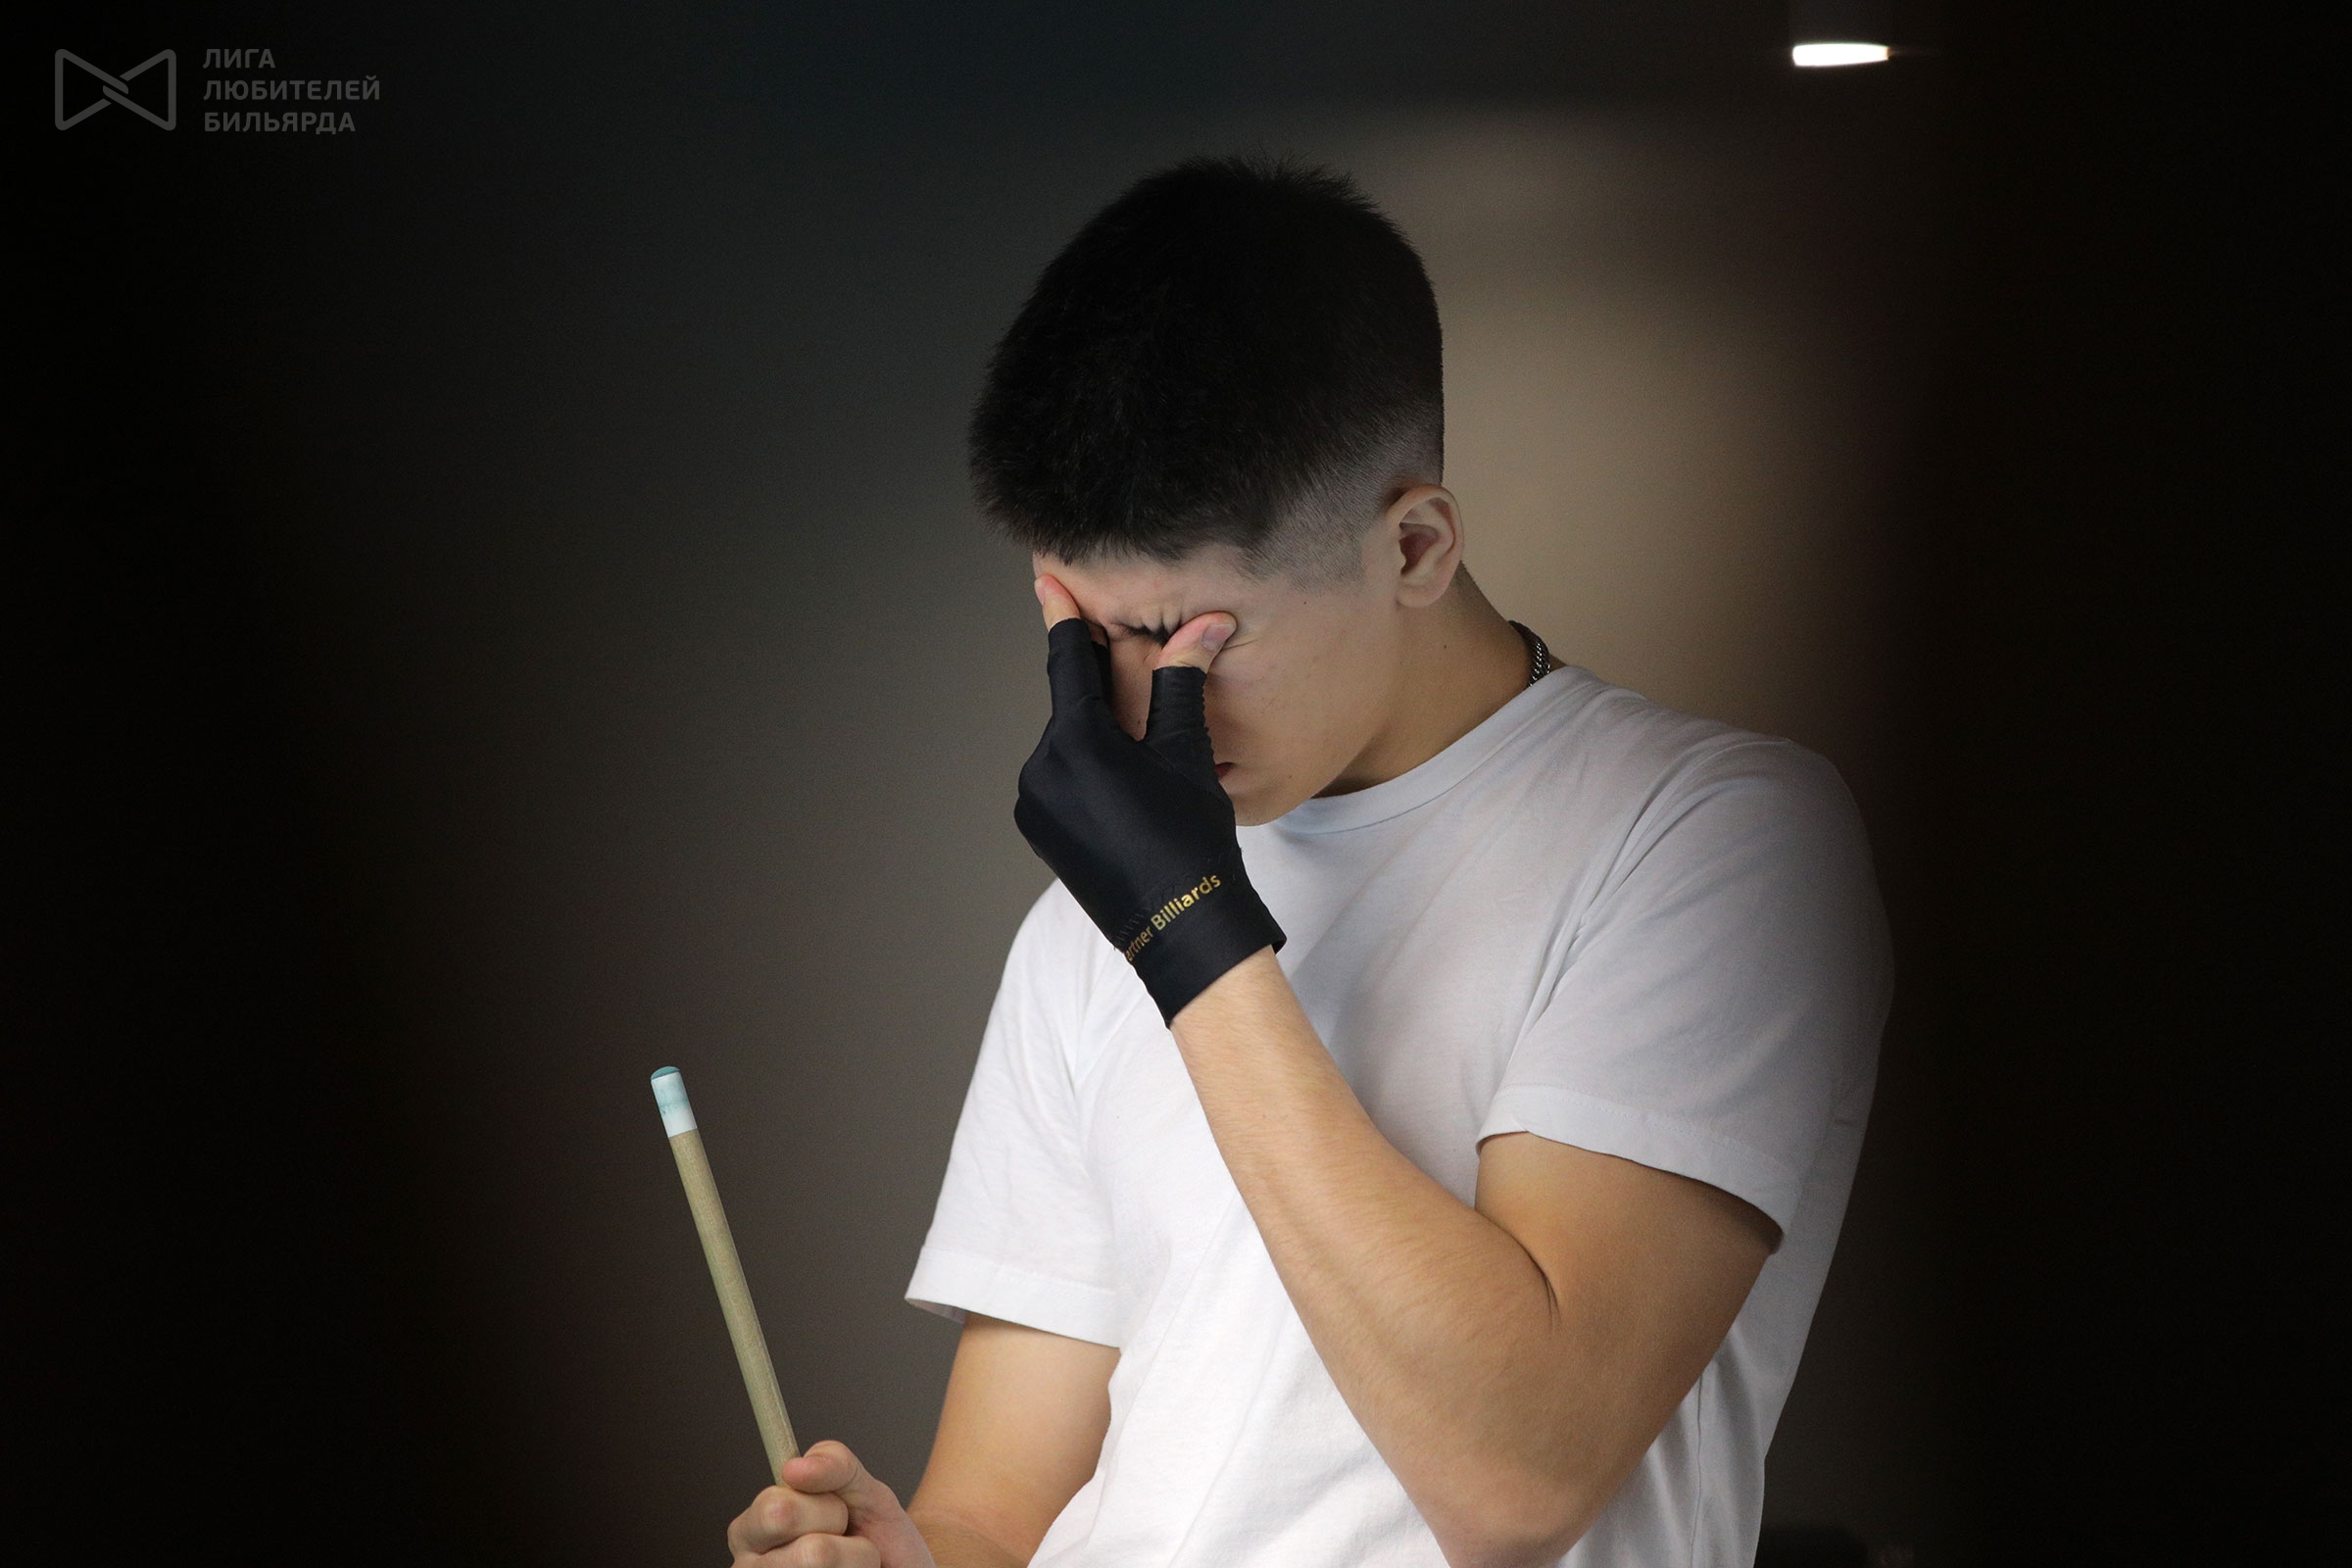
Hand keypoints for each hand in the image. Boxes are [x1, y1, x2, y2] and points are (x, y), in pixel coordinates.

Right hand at [727, 1441, 935, 1567]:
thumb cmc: (867, 1526)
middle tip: (847, 1539)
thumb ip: (833, 1463)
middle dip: (848, 1540)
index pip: (780, 1511)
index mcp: (749, 1529)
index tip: (838, 1511)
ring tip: (852, 1563)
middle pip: (814, 1553)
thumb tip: (793, 1467)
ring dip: (861, 1562)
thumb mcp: (858, 1484)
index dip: (827, 1509)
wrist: (896, 1564)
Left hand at [1013, 575, 1284, 1023]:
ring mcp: (1033, 803)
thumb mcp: (1188, 752)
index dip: (1063, 616)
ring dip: (1097, 726)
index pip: (1069, 661)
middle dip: (1101, 680)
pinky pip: (1060, 776)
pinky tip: (1123, 774)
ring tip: (1140, 735)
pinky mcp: (1038, 828)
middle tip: (1127, 653)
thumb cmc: (1192, 838)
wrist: (1180, 926)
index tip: (1045, 578)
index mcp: (1075, 742)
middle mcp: (1040, 769)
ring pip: (1067, 741)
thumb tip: (1204, 623)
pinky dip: (1087, 762)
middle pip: (1071, 703)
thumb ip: (1182, 681)